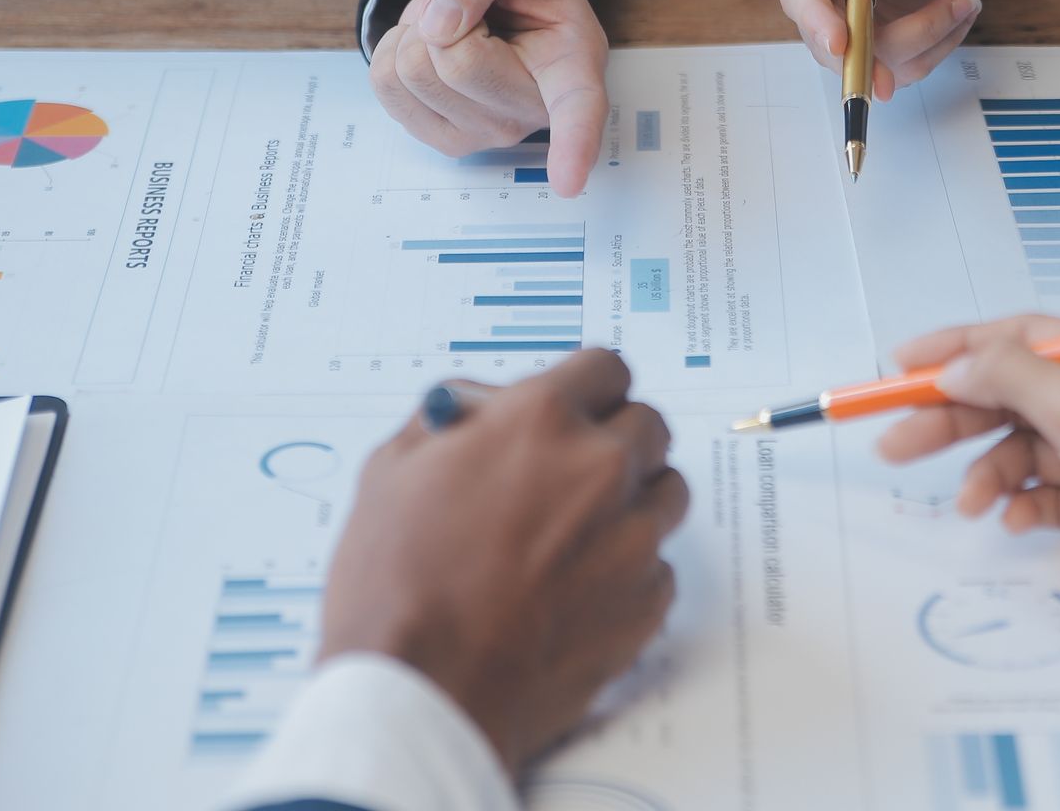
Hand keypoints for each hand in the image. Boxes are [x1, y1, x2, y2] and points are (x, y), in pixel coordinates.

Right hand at [320, 352, 686, 777]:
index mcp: (541, 421)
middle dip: (614, 441)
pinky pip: (659, 566)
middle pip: (648, 425)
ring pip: (666, 492)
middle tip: (573, 475)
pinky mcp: (646, 600)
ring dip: (632, 502)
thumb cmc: (396, 586)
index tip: (577, 409)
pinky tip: (578, 591)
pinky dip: (629, 572)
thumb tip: (481, 406)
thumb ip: (452, 420)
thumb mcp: (392, 470)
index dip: (586, 390)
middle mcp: (600, 467)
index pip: (606, 368)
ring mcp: (632, 536)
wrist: (422, 691)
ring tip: (578, 536)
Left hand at [370, 0, 607, 195]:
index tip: (570, 182)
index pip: (579, 109)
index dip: (574, 144)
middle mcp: (534, 111)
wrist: (497, 0)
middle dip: (442, 14)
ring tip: (458, 27)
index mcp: (572, 63)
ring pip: (412, 71)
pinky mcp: (447, 141)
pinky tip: (435, 49)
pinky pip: (386, 84)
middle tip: (474, 11)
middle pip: (454, 63)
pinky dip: (396, 48)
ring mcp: (490, 134)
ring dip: (416, 30)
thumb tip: (440, 23)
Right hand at [779, 0, 980, 98]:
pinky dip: (941, 45)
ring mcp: (852, 31)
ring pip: (878, 63)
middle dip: (878, 54)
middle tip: (932, 30)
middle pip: (832, 45)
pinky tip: (958, 12)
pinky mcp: (883, 50)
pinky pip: (909, 66)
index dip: (816, 21)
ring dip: (928, 38)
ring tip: (963, 1)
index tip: (840, 42)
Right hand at [876, 315, 1059, 591]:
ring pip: (1023, 450)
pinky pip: (1045, 495)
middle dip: (952, 419)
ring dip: (987, 473)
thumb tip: (956, 365)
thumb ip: (1010, 373)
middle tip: (895, 443)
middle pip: (1011, 395)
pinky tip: (1015, 520)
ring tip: (970, 503)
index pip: (1022, 337)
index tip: (901, 366)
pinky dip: (1021, 504)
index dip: (958, 349)